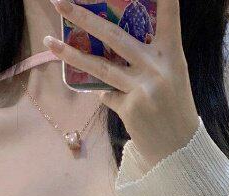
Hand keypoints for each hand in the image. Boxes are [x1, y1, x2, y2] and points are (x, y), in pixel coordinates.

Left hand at [44, 0, 199, 169]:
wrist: (179, 148)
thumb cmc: (174, 108)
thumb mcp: (171, 76)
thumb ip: (148, 58)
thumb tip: (109, 46)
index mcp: (172, 54)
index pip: (169, 16)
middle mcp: (157, 67)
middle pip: (114, 36)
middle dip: (84, 16)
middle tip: (60, 1)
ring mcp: (142, 88)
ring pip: (100, 66)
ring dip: (70, 53)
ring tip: (49, 41)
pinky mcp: (130, 108)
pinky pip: (106, 94)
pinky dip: (103, 92)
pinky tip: (107, 95)